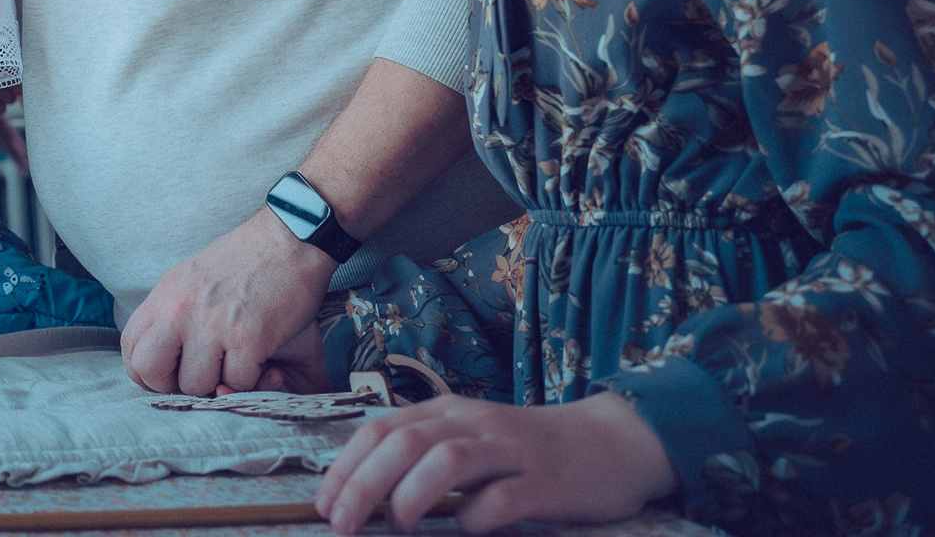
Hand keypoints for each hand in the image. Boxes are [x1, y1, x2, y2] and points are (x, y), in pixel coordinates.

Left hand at [120, 207, 333, 395]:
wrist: (289, 239)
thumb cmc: (243, 261)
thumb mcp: (190, 279)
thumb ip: (171, 315)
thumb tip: (161, 358)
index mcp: (165, 295)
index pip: (130, 347)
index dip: (146, 371)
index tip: (169, 373)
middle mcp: (180, 309)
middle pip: (149, 370)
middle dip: (172, 385)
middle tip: (198, 376)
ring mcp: (211, 324)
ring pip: (195, 385)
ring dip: (217, 384)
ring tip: (233, 361)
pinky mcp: (247, 337)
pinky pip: (237, 382)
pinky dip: (250, 378)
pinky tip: (259, 356)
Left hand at [316, 392, 675, 533]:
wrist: (611, 442)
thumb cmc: (528, 450)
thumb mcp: (470, 439)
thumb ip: (424, 455)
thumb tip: (363, 492)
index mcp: (448, 411)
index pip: (380, 429)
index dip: (346, 466)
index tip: (323, 503)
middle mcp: (473, 422)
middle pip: (404, 443)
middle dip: (363, 484)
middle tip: (342, 523)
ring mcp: (511, 450)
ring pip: (447, 460)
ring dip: (411, 496)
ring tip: (397, 526)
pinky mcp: (547, 482)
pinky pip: (503, 497)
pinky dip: (476, 517)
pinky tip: (466, 531)